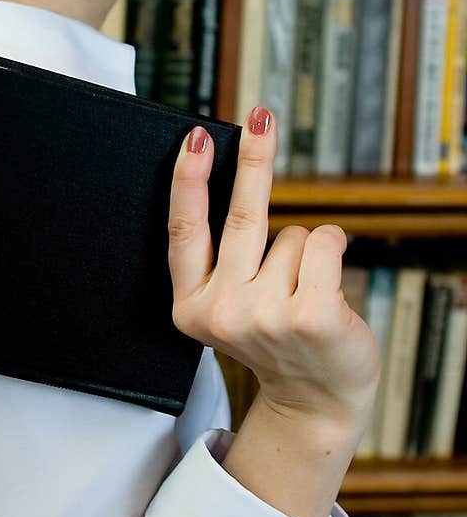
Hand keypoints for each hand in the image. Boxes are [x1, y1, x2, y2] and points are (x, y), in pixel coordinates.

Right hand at [168, 106, 381, 438]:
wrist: (316, 398)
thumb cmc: (276, 339)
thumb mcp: (230, 304)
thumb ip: (223, 256)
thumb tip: (238, 178)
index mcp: (190, 307)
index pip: (184, 231)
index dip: (188, 180)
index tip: (195, 139)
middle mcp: (221, 313)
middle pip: (241, 216)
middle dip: (253, 160)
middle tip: (260, 118)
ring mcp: (265, 316)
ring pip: (293, 235)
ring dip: (305, 254)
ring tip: (303, 294)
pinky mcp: (309, 316)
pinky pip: (324, 242)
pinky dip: (332, 253)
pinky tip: (327, 290)